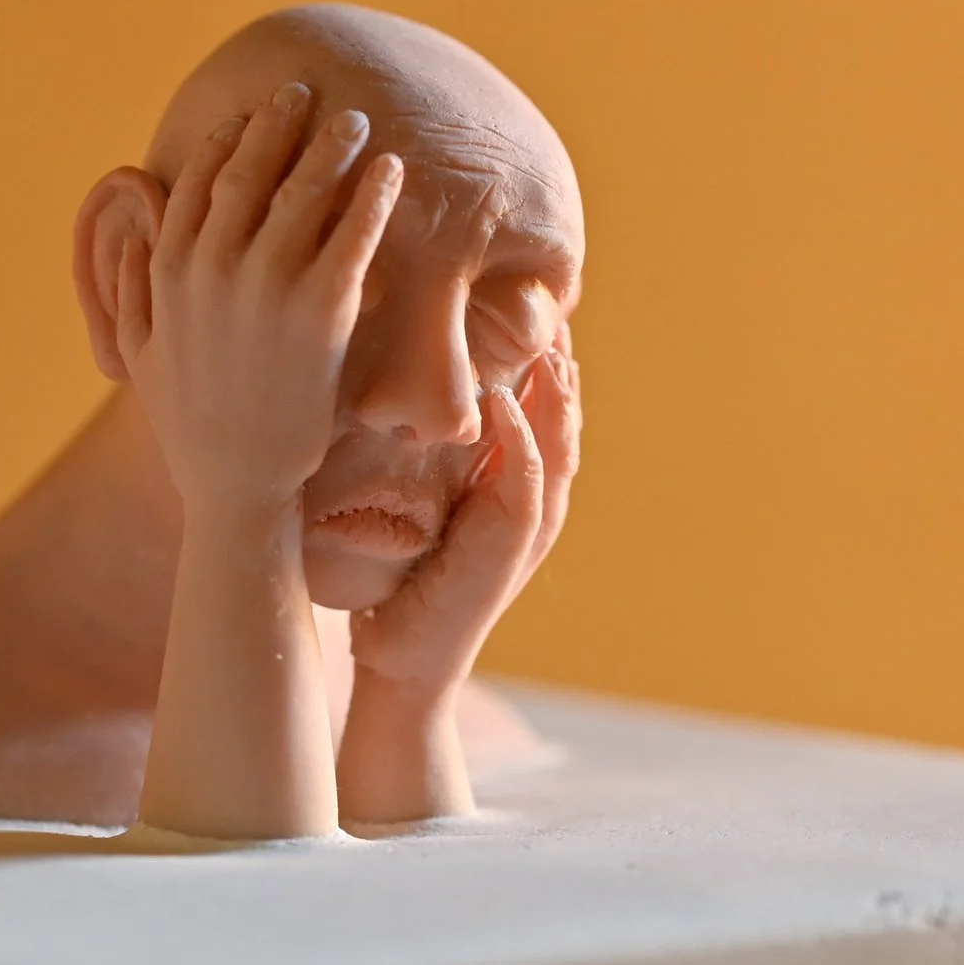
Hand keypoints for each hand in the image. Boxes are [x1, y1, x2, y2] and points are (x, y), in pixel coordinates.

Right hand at [117, 81, 404, 522]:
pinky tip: (391, 171)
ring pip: (304, 192)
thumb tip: (133, 233)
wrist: (238, 486)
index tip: (249, 117)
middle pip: (252, 170)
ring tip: (356, 123)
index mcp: (168, 270)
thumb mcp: (138, 353)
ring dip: (332, 147)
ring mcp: (267, 285)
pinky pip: (353, 235)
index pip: (198, 181)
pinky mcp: (321, 312)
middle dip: (281, 124)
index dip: (227, 140)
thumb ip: (130, 288)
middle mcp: (213, 267)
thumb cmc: (190, 425)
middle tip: (308, 95)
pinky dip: (372, 195)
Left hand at [348, 324, 582, 690]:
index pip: (542, 410)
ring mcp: (530, 523)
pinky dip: (523, 438)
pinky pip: (527, 478)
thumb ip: (428, 459)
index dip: (542, 362)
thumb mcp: (415, 506)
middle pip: (564, 416)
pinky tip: (507, 401)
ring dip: (556, 390)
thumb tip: (399, 400)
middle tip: (552, 307)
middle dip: (561, 363)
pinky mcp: (512, 544)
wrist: (400, 657)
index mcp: (515, 488)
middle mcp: (534, 502)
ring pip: (559, 441)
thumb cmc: (399, 580)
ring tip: (549, 339)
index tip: (527, 309)